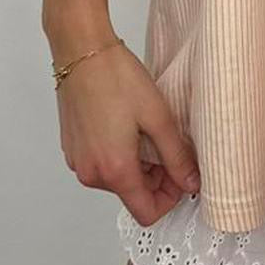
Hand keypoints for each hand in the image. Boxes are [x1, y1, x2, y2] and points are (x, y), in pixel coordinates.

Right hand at [54, 36, 199, 224]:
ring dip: (138, 164)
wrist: (81, 51)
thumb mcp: (158, 117)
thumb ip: (177, 156)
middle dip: (156, 178)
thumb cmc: (118, 78)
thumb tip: (191, 183)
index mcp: (114, 170)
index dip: (170, 198)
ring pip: (118, 179)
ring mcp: (78, 162)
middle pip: (132, 195)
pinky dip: (120, 154)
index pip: (146, 213)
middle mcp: (91, 174)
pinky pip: (102, 164)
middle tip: (169, 143)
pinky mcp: (72, 148)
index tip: (181, 172)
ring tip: (148, 129)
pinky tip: (128, 125)